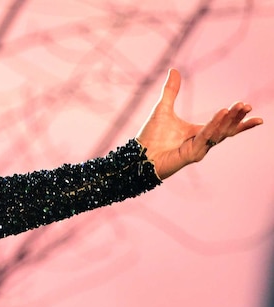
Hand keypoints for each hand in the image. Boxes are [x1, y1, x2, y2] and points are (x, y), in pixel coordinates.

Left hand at [135, 69, 262, 179]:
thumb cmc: (150, 137)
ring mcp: (198, 149)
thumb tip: (174, 70)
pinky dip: (213, 126)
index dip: (238, 118)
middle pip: (225, 129)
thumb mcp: (162, 108)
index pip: (224, 125)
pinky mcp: (191, 155)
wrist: (138, 155)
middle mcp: (201, 141)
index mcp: (198, 132)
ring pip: (218, 133)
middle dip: (237, 117)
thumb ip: (170, 91)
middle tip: (246, 105)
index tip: (249, 107)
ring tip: (238, 107)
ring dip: (228, 120)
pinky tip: (221, 114)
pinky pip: (205, 137)